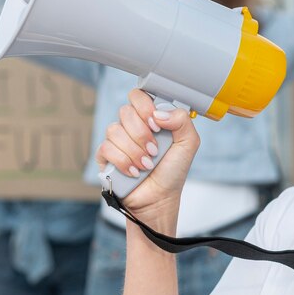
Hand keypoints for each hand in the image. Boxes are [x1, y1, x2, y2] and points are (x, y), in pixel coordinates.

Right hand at [95, 90, 199, 221]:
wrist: (160, 198)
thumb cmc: (172, 171)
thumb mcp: (188, 143)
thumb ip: (182, 120)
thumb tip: (159, 113)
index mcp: (150, 118)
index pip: (138, 96)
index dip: (145, 107)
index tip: (156, 124)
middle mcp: (131, 126)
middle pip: (125, 112)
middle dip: (142, 134)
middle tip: (154, 150)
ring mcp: (117, 140)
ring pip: (114, 130)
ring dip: (134, 151)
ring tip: (146, 165)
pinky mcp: (105, 156)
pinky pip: (106, 148)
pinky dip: (123, 161)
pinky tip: (134, 171)